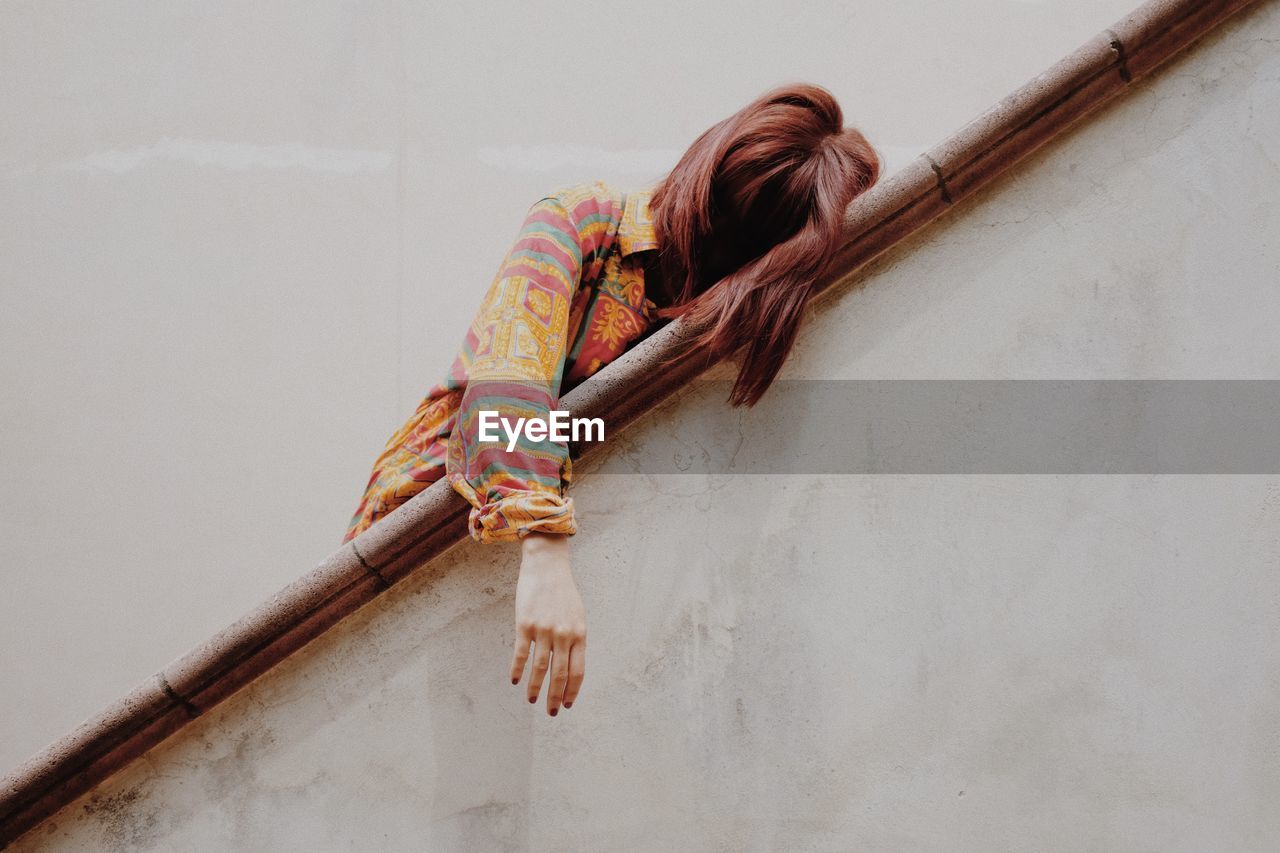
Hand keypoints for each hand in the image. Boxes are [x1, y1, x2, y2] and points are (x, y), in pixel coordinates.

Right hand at [510, 532, 585, 715]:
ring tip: (532, 700)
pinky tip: (514, 681)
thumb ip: (575, 639)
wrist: (547, 565)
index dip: (572, 690)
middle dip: (555, 697)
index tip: (567, 704)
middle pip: (560, 674)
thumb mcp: (577, 615)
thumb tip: (570, 665)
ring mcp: (544, 630)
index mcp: (580, 634)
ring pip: (540, 668)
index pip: (578, 671)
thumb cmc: (563, 591)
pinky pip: (521, 653)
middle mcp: (564, 635)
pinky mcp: (525, 624)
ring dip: (535, 688)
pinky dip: (517, 669)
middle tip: (551, 713)